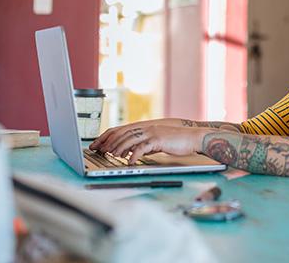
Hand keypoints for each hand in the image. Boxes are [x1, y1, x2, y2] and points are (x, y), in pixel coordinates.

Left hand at [90, 124, 208, 163]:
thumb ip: (142, 144)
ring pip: (129, 139)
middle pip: (121, 133)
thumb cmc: (176, 141)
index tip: (96, 144)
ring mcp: (151, 132)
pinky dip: (134, 155)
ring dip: (119, 148)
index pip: (119, 129)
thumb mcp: (155, 141)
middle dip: (108, 142)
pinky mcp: (158, 139)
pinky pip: (142, 147)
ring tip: (112, 156)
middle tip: (99, 151)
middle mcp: (145, 127)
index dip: (106, 136)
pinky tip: (130, 162)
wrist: (193, 137)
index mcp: (143, 127)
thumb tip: (128, 152)